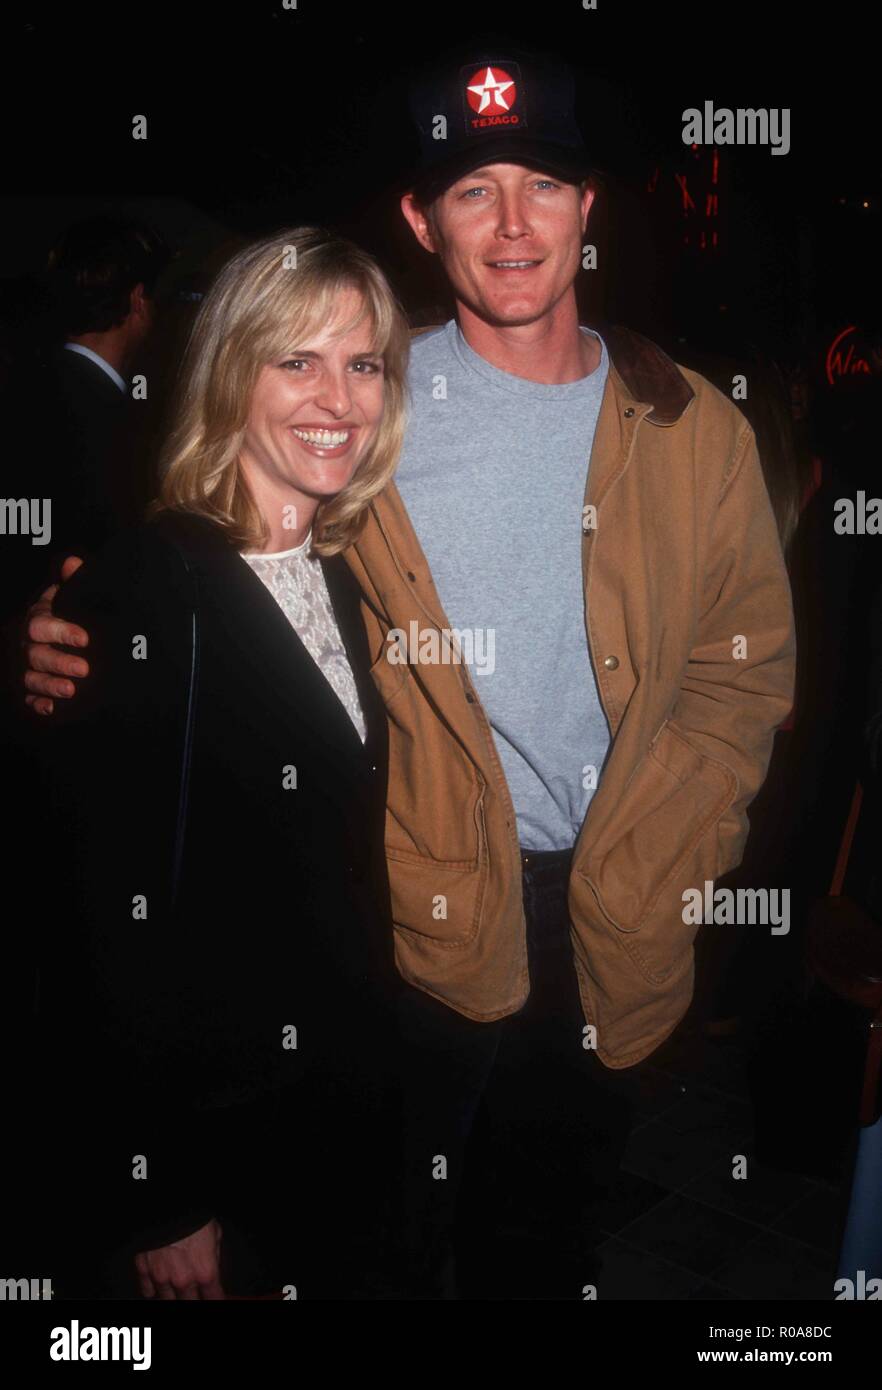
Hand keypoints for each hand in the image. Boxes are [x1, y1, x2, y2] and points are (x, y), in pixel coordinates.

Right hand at [23, 556, 88, 714]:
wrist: (64, 634)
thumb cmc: (69, 613)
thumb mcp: (71, 596)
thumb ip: (74, 581)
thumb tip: (74, 563)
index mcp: (38, 619)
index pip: (42, 625)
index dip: (61, 632)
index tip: (85, 639)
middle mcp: (28, 644)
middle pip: (36, 654)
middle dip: (59, 663)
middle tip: (84, 669)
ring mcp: (27, 666)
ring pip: (31, 677)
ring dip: (50, 685)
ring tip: (72, 691)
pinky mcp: (31, 687)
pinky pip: (29, 698)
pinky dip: (39, 704)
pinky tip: (52, 709)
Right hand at [134, 1218, 224, 1299]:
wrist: (167, 1207)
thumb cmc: (192, 1216)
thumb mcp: (215, 1232)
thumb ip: (214, 1254)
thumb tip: (212, 1263)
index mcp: (205, 1271)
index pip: (213, 1297)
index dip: (214, 1297)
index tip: (213, 1296)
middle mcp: (183, 1280)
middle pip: (189, 1302)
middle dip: (193, 1298)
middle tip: (194, 1292)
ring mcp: (161, 1278)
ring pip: (167, 1300)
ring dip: (173, 1296)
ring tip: (176, 1287)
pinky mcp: (144, 1271)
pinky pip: (147, 1291)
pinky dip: (153, 1289)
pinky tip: (158, 1283)